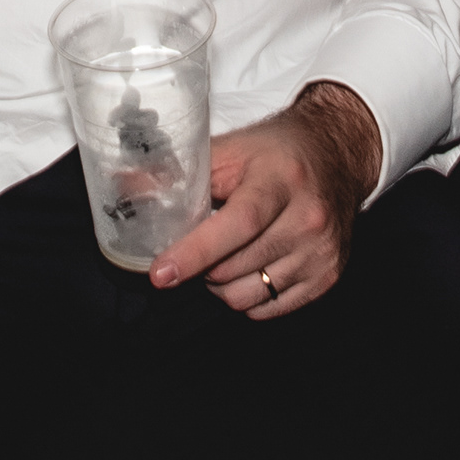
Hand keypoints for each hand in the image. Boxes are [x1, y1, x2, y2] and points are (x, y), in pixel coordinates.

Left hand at [148, 80, 380, 319]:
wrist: (338, 156)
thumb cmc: (277, 152)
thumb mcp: (230, 150)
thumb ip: (176, 170)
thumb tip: (121, 186)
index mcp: (281, 180)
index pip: (238, 224)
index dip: (196, 251)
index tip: (161, 273)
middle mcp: (309, 218)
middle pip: (237, 268)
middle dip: (202, 266)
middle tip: (194, 249)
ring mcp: (322, 251)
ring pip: (250, 296)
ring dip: (222, 285)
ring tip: (222, 257)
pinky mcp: (328, 275)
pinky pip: (271, 308)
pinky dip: (249, 297)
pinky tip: (247, 268)